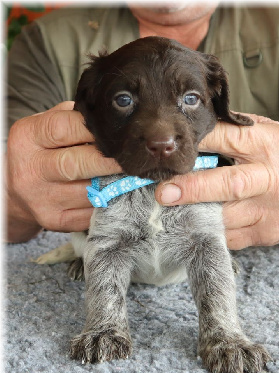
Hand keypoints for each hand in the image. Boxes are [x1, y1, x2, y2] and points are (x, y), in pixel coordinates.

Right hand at [6, 101, 120, 242]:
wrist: (18, 190)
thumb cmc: (42, 151)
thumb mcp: (46, 126)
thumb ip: (74, 118)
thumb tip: (115, 121)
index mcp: (27, 138)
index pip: (65, 129)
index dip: (95, 130)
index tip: (120, 130)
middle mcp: (31, 170)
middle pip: (77, 165)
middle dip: (110, 161)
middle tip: (133, 157)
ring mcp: (42, 199)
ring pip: (90, 192)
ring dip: (115, 184)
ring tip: (130, 174)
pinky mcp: (55, 220)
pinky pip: (92, 212)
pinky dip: (110, 203)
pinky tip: (117, 193)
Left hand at [155, 115, 278, 249]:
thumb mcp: (267, 134)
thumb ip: (234, 131)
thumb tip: (194, 130)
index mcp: (268, 145)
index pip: (229, 139)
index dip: (199, 143)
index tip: (174, 149)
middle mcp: (269, 179)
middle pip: (229, 185)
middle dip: (193, 189)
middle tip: (164, 192)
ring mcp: (267, 211)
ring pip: (225, 217)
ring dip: (193, 214)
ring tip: (168, 210)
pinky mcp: (263, 234)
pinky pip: (227, 237)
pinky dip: (205, 230)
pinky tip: (190, 223)